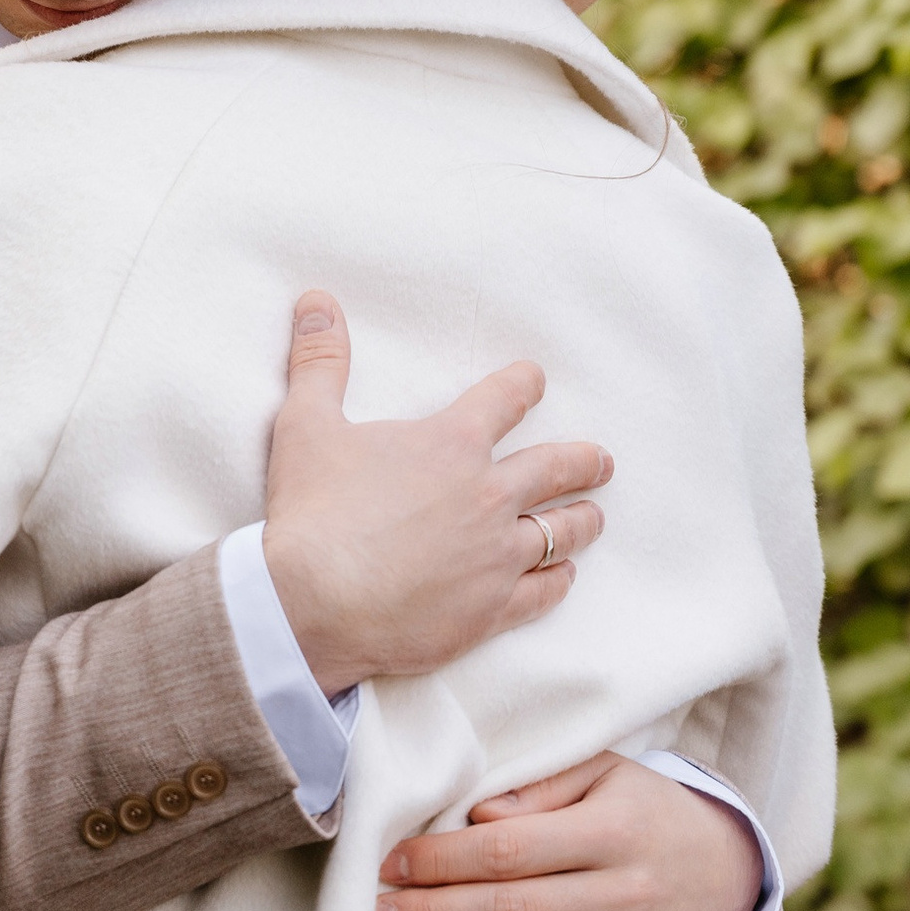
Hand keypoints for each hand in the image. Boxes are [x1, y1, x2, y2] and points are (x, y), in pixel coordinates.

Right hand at [261, 291, 607, 695]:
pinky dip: (559, 580)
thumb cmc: (312, 514)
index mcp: (452, 444)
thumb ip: (319, 362)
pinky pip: (543, 592)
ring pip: (561, 532)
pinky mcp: (491, 610)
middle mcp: (488, 496)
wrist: (312, 607)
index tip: (535, 379)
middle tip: (603, 461)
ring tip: (595, 516)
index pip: (504, 398)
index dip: (523, 384)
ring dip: (581, 520)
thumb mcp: (306, 425)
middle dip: (584, 461)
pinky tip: (565, 576)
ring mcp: (496, 557)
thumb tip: (315, 301)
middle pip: (555, 468)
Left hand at [376, 753, 763, 910]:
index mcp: (612, 831)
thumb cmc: (648, 812)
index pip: (509, 850)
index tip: (394, 864)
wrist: (731, 870)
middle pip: (511, 909)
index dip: (443, 860)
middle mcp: (626, 893)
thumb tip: (478, 817)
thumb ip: (540, 788)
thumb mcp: (605, 774)